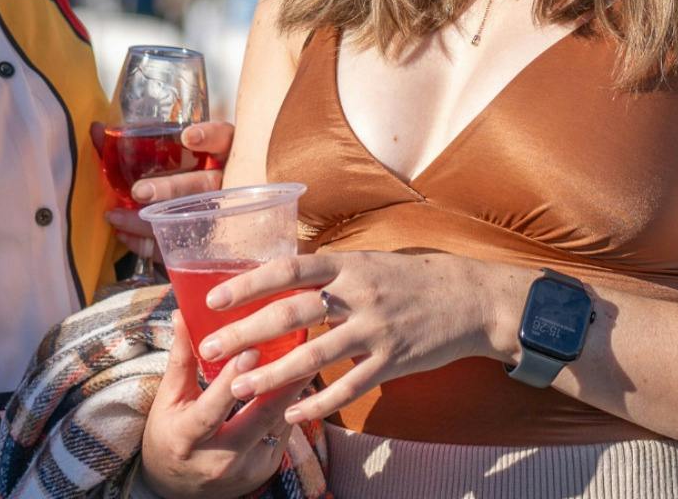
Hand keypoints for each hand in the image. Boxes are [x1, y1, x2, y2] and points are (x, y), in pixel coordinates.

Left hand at [101, 121, 232, 257]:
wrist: (211, 219)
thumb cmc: (183, 173)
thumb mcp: (174, 153)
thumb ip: (139, 142)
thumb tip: (94, 128)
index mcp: (224, 153)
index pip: (224, 140)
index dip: (209, 137)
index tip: (187, 138)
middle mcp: (228, 182)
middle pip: (206, 184)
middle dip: (172, 188)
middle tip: (139, 192)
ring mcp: (221, 216)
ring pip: (191, 220)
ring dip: (151, 221)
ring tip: (117, 217)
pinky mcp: (207, 244)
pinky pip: (178, 246)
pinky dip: (147, 243)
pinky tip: (123, 235)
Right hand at [138, 312, 309, 498]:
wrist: (176, 487)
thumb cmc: (169, 434)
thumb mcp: (168, 399)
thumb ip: (181, 358)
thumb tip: (183, 313)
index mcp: (187, 437)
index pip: (213, 409)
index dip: (232, 381)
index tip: (251, 349)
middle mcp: (218, 459)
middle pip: (257, 418)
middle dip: (280, 383)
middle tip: (300, 349)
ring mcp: (246, 469)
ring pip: (276, 424)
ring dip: (292, 391)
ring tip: (307, 358)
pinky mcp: (264, 471)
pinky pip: (282, 433)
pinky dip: (290, 406)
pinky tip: (299, 381)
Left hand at [194, 251, 517, 423]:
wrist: (468, 298)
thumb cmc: (409, 278)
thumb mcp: (366, 261)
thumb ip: (327, 272)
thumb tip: (279, 276)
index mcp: (346, 264)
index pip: (286, 269)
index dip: (247, 284)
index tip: (212, 299)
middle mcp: (357, 294)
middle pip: (290, 314)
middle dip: (245, 332)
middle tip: (209, 348)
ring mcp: (375, 330)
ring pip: (314, 357)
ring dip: (271, 375)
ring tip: (237, 386)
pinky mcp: (392, 362)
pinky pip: (348, 387)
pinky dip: (318, 403)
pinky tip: (291, 416)